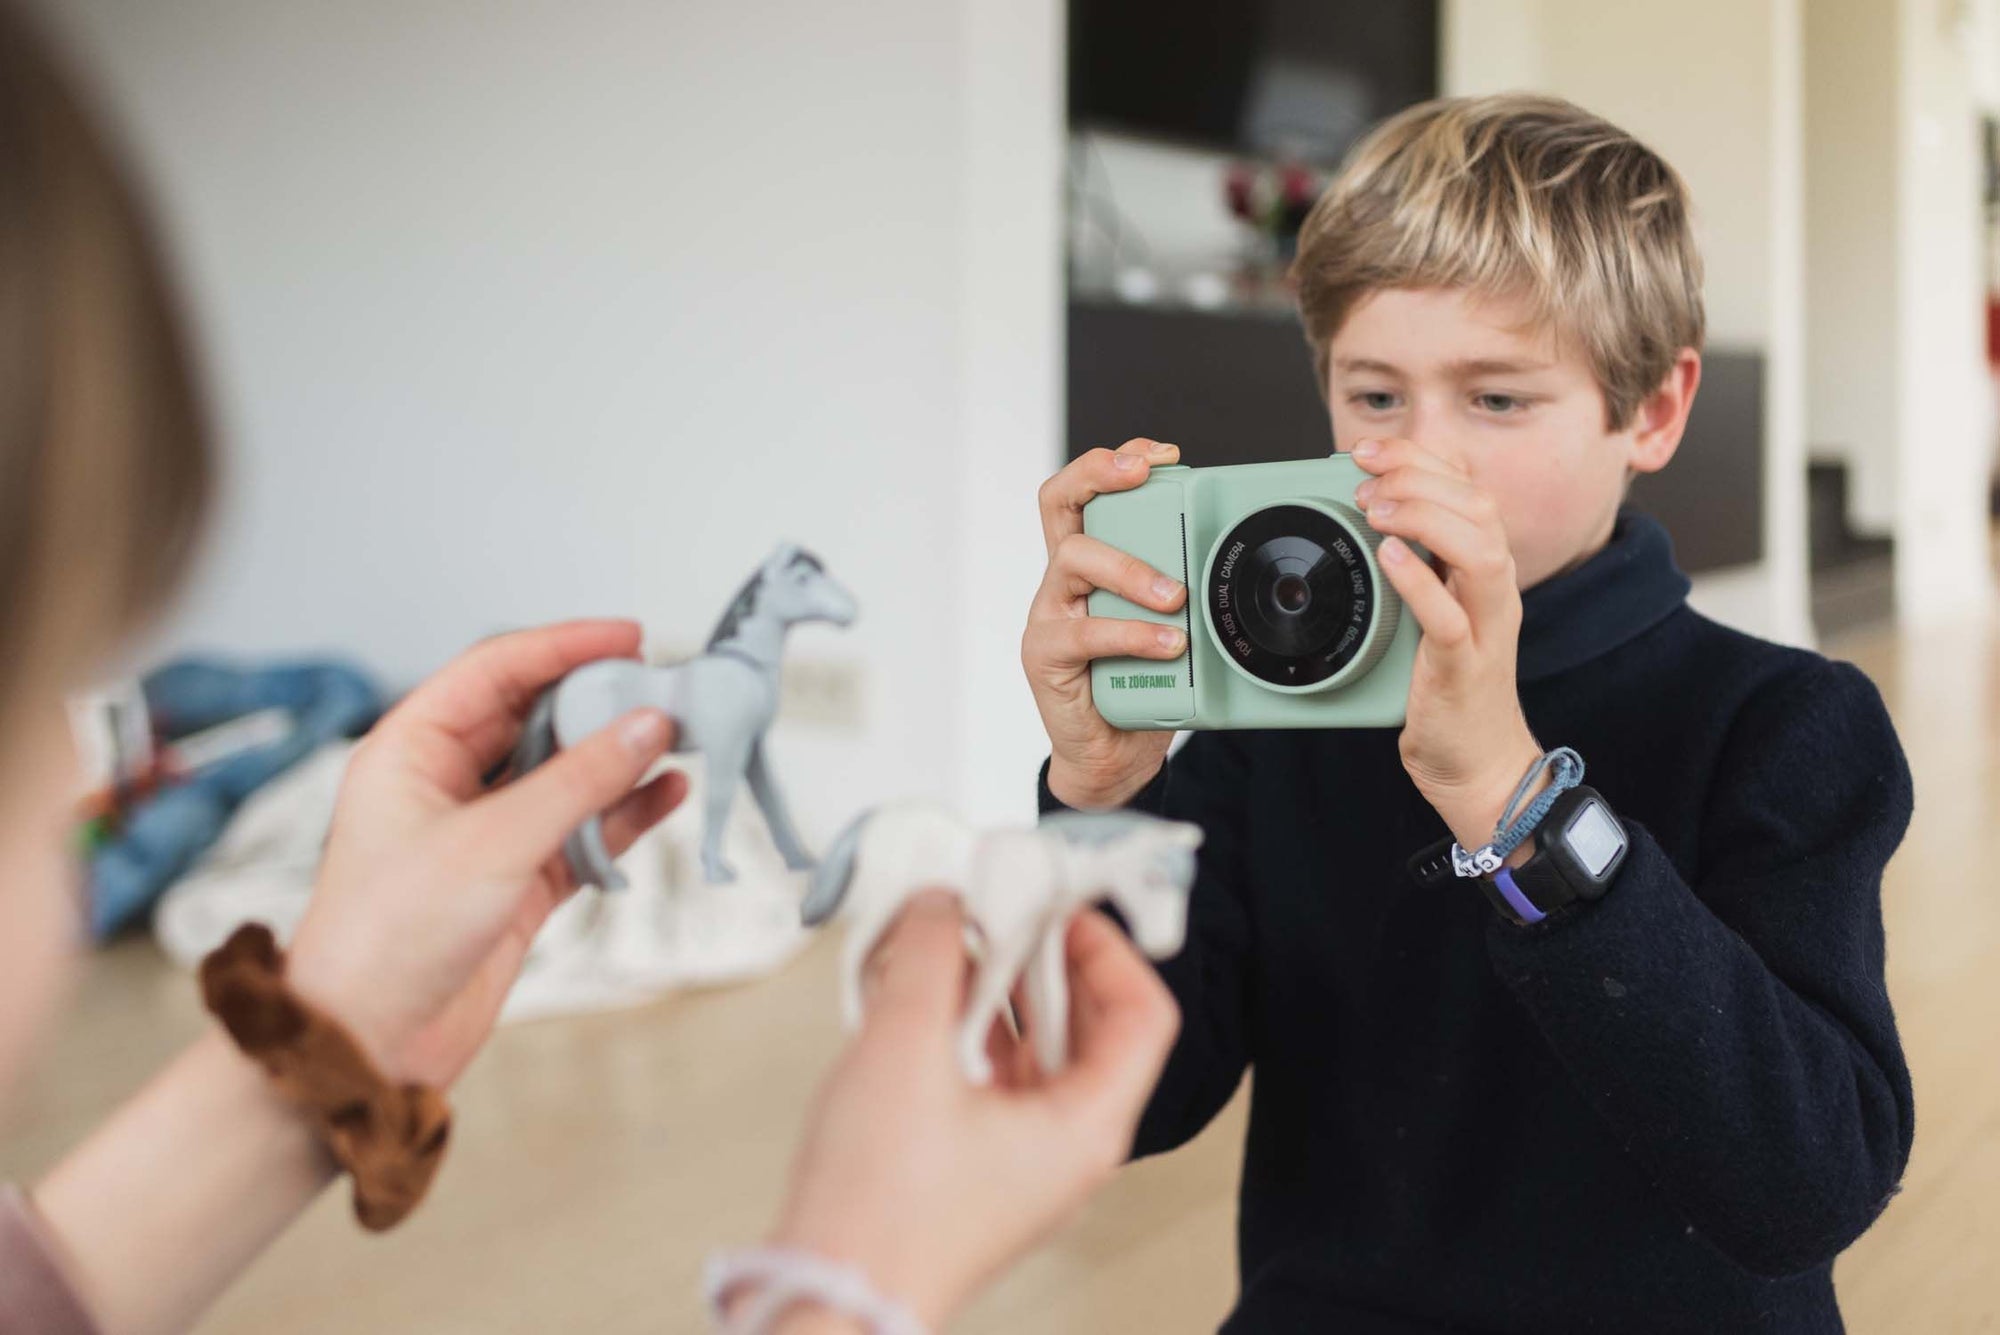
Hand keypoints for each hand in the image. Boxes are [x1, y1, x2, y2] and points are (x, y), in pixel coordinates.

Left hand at [285, 620, 688, 1085]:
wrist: (366, 1042)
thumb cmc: (391, 935)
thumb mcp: (494, 843)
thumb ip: (580, 782)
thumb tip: (650, 726)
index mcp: (411, 749)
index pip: (496, 670)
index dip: (565, 646)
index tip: (631, 637)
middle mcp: (447, 783)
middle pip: (536, 717)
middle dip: (602, 702)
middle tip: (667, 690)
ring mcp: (486, 833)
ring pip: (566, 775)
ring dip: (621, 758)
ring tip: (683, 737)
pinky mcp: (518, 882)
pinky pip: (582, 831)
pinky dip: (624, 814)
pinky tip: (668, 795)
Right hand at [762, 892, 1178, 1327]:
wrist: (827, 1299)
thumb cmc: (877, 1209)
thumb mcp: (904, 1047)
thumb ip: (930, 955)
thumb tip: (944, 904)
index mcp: (1086, 1126)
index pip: (1143, 1013)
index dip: (1107, 948)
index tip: (1057, 907)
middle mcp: (1068, 1148)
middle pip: (1088, 1027)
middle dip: (1040, 962)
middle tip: (997, 914)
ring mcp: (1023, 1163)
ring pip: (1036, 1054)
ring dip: (996, 994)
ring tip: (946, 950)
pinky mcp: (976, 1170)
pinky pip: (994, 1083)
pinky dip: (965, 1034)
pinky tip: (916, 1004)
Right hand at [1025, 438, 1187, 808]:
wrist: (1114, 756)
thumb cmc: (1143, 684)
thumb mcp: (1171, 623)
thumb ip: (1190, 587)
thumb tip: (1249, 555)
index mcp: (1090, 563)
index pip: (1084, 492)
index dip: (1112, 462)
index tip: (1160, 454)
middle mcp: (1063, 581)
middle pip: (1059, 503)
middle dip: (1101, 476)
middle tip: (1147, 478)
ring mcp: (1050, 615)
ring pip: (1073, 559)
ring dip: (1131, 568)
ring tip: (1175, 595)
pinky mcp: (1046, 656)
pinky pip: (1084, 633)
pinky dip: (1131, 635)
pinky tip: (1166, 644)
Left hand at [1351, 439, 1544, 851]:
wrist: (1477, 763)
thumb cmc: (1447, 682)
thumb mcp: (1432, 606)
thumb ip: (1414, 561)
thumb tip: (1367, 510)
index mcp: (1486, 567)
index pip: (1468, 488)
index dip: (1419, 458)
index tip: (1367, 449)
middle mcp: (1495, 589)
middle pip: (1478, 505)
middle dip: (1417, 477)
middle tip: (1362, 477)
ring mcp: (1486, 627)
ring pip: (1479, 550)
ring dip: (1422, 519)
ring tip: (1373, 511)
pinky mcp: (1465, 668)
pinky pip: (1452, 617)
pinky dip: (1420, 582)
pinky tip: (1388, 559)